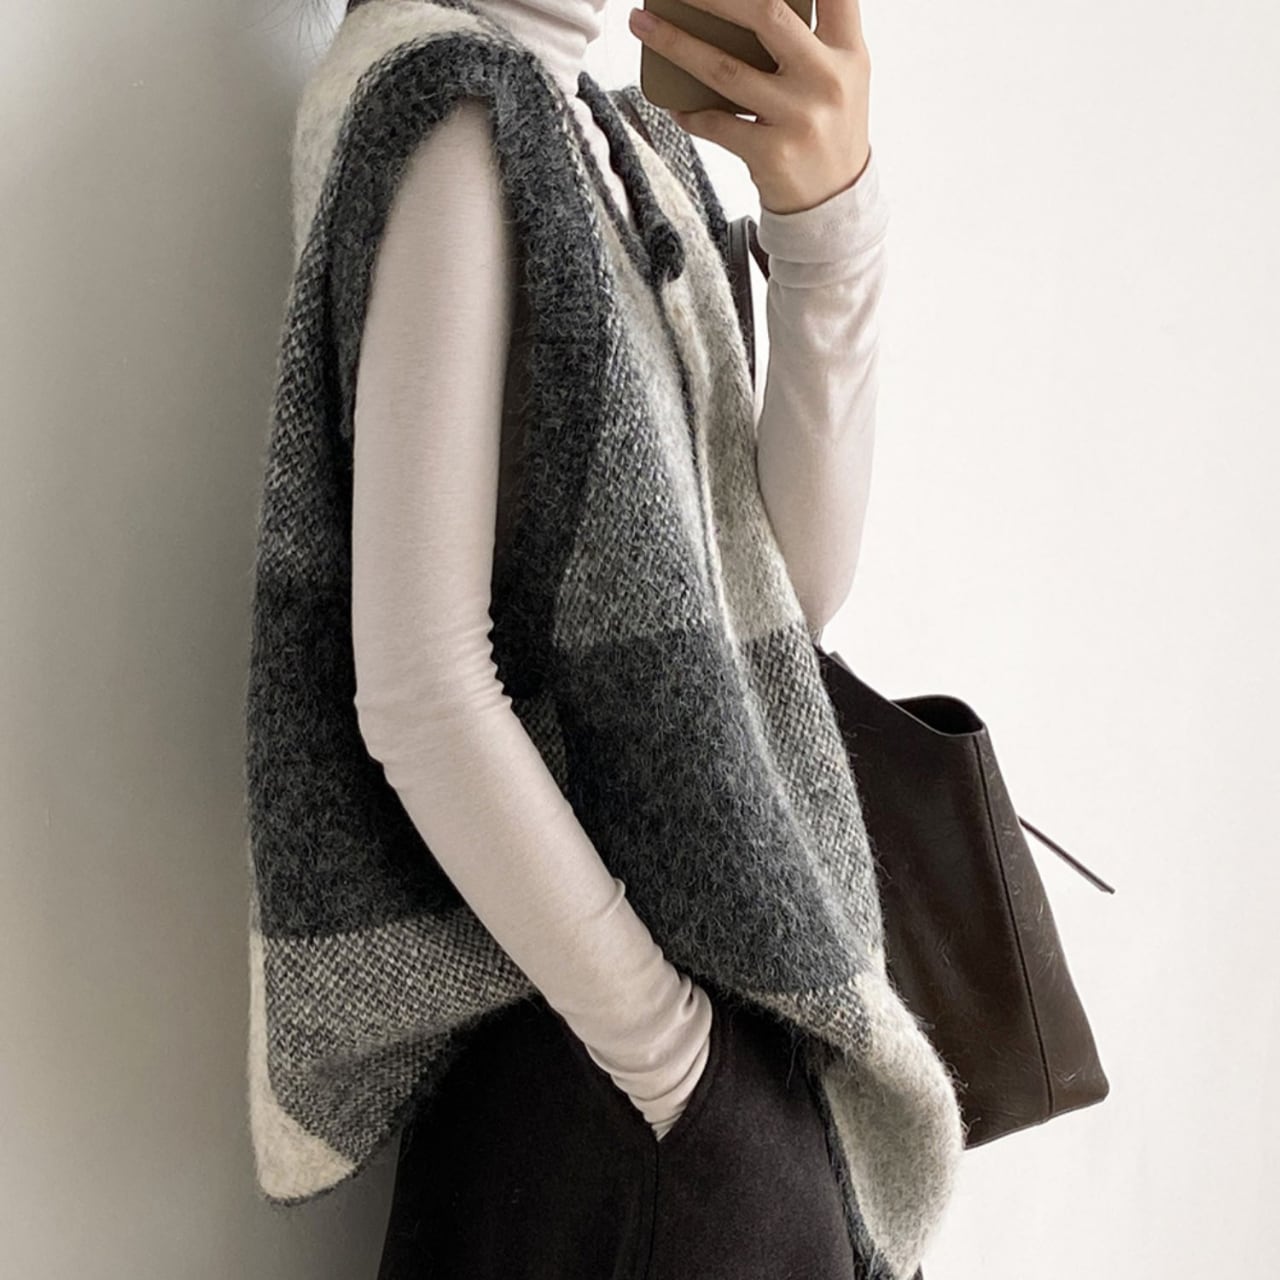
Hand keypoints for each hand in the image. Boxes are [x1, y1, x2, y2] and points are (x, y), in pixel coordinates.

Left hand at [627, 0, 872, 214]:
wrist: (835, 204)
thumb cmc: (826, 130)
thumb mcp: (837, 80)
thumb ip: (809, 40)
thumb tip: (736, 7)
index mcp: (849, 52)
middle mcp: (828, 80)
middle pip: (764, 13)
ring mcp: (799, 118)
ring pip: (724, 68)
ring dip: (674, 42)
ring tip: (642, 23)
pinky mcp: (772, 154)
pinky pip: (716, 123)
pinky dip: (689, 111)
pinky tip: (672, 101)